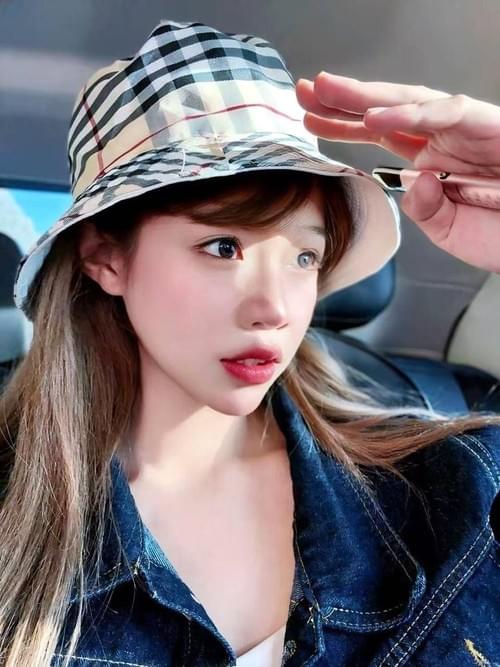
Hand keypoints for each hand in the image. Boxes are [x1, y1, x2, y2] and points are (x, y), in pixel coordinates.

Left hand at [295, 72, 499, 272]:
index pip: (380, 136)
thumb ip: (424, 208)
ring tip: (328, 92)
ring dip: (369, 96)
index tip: (309, 120)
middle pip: (388, 111)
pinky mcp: (490, 127)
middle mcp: (446, 139)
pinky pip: (451, 112)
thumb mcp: (450, 229)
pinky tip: (377, 117)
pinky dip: (414, 113)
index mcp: (431, 161)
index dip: (343, 126)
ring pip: (413, 101)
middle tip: (307, 90)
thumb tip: (413, 179)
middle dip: (345, 100)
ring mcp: (467, 130)